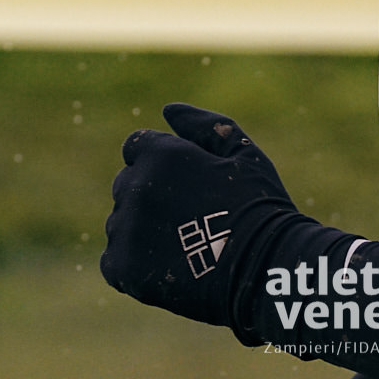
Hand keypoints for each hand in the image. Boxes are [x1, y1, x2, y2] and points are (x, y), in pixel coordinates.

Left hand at [100, 103, 302, 334]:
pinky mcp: (123, 267)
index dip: (162, 163)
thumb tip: (168, 109)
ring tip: (184, 246)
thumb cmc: (260, 207)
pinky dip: (134, 264)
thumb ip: (204, 125)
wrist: (265, 268)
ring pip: (120, 222)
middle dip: (151, 195)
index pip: (137, 148)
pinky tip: (167, 266)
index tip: (186, 186)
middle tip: (190, 218)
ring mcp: (126, 228)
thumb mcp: (242, 154)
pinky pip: (113, 260)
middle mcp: (135, 187)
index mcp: (160, 155)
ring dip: (143, 230)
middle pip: (126, 184)